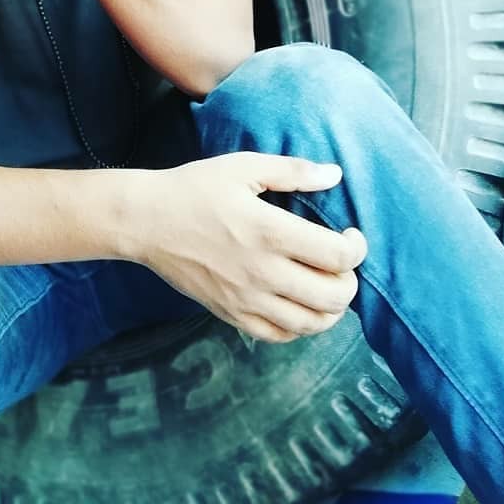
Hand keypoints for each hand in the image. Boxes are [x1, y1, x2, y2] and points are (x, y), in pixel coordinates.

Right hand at [138, 152, 366, 342]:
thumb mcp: (242, 167)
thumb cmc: (193, 189)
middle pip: (334, 296)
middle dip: (350, 280)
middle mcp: (262, 272)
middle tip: (339, 261)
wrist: (145, 221)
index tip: (350, 234)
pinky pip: (279, 335)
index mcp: (269, 232)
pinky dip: (300, 326)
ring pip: (312, 323)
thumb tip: (335, 174)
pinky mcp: (230, 314)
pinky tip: (297, 303)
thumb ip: (292, 171)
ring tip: (325, 285)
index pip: (339, 256)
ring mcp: (246, 299)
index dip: (357, 247)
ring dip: (331, 308)